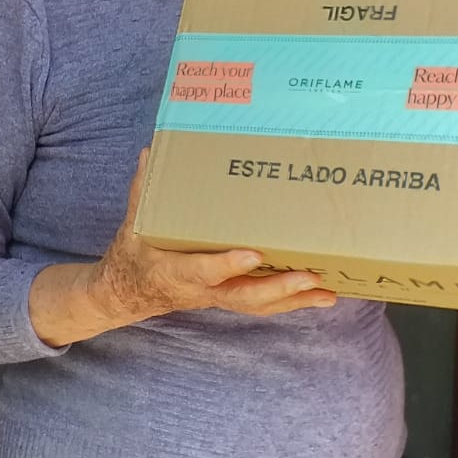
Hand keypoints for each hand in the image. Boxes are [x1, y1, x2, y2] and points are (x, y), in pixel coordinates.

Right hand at [92, 151, 337, 324]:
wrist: (130, 293)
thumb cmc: (135, 256)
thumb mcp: (132, 224)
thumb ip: (144, 190)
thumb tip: (152, 153)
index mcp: (175, 271)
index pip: (204, 270)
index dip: (228, 264)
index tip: (254, 254)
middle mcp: (203, 290)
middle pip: (244, 295)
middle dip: (278, 288)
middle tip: (308, 276)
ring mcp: (219, 296)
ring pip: (259, 303)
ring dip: (294, 299)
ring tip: (327, 292)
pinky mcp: (231, 296)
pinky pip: (264, 303)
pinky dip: (293, 301)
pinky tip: (321, 295)